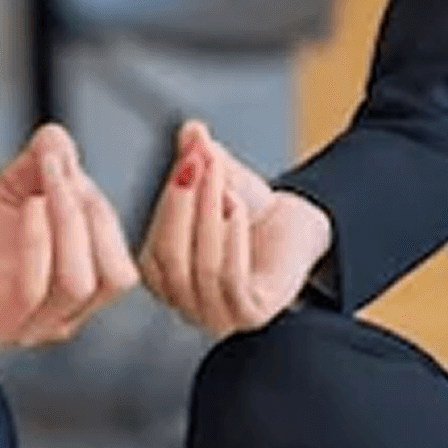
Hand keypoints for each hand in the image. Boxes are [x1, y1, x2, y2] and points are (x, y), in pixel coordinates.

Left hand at [0, 124, 135, 346]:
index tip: (69, 163)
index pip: (120, 258)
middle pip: (114, 274)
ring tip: (47, 183)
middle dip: (94, 214)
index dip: (103, 209)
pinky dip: (39, 240)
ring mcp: (35, 322)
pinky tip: (29, 206)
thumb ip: (41, 162)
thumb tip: (57, 138)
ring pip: (80, 282)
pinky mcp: (1, 322)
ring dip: (70, 221)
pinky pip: (34, 287)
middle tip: (62, 172)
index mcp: (80, 282)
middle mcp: (65, 310)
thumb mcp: (14, 192)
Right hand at [139, 118, 332, 335]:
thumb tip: (191, 130)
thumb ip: (197, 157)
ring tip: (221, 178)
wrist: (296, 228)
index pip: (150, 248)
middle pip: (170, 260)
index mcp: (164, 278)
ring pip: (201, 269)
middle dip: (181, 205)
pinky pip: (231, 281)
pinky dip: (231, 240)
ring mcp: (217, 315)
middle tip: (196, 162)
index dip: (166, 202)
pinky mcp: (251, 316)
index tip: (185, 159)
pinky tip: (235, 206)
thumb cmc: (250, 210)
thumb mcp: (217, 178)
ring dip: (208, 216)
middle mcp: (185, 303)